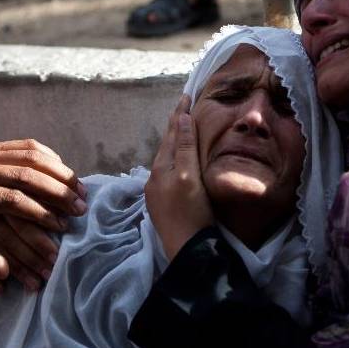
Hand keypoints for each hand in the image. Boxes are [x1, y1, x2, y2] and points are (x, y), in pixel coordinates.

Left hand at [0, 139, 85, 289]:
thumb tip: (3, 273)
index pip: (10, 200)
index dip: (40, 213)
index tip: (62, 226)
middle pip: (25, 174)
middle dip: (58, 191)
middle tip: (82, 207)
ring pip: (30, 155)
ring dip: (60, 172)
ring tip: (81, 190)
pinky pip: (25, 145)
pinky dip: (49, 157)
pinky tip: (64, 172)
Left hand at [146, 95, 213, 260]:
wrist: (188, 251)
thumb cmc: (193, 213)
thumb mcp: (190, 176)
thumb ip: (185, 148)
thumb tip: (181, 118)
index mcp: (161, 169)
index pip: (171, 135)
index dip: (179, 115)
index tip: (186, 96)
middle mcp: (155, 179)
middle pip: (166, 146)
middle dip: (174, 128)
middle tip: (184, 109)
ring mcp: (157, 194)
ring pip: (167, 161)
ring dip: (174, 144)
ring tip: (184, 132)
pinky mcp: (164, 207)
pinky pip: (169, 174)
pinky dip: (176, 161)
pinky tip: (181, 164)